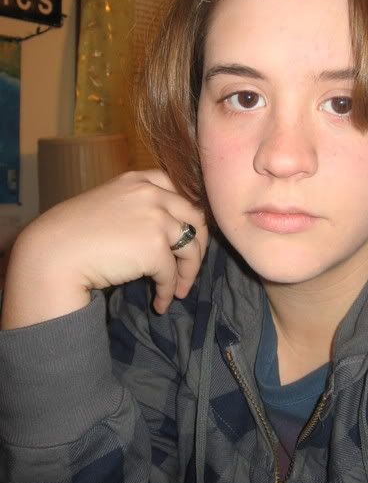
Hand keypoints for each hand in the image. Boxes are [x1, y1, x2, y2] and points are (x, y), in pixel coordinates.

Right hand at [1, 170, 207, 328]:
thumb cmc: (73, 232)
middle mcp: (152, 194)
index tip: (189, 233)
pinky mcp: (155, 248)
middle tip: (190, 266)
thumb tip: (161, 230)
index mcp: (139, 180)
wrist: (53, 252)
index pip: (180, 190)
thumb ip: (136, 206)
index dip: (189, 215)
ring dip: (189, 272)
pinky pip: (171, 274)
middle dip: (198, 244)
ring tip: (180, 289)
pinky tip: (160, 302)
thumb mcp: (108, 203)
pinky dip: (169, 290)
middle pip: (195, 217)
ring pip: (191, 247)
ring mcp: (156, 219)